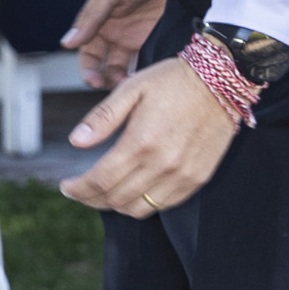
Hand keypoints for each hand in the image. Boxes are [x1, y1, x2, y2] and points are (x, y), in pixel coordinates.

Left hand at [60, 58, 239, 216]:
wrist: (221, 81)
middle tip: (80, 190)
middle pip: (116, 199)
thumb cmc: (173, 81)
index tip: (67, 187)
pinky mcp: (197, 179)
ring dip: (116, 205)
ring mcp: (182, 175)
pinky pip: (164, 205)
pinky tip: (133, 190)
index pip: (100, 180)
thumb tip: (76, 141)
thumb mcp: (131, 88)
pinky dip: (143, 203)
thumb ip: (102, 118)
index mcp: (141, 141)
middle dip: (91, 198)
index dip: (78, 189)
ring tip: (104, 193)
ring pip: (139, 209)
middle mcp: (162, 164)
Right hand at [63, 0, 167, 90]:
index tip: (94, 81)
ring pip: (125, 66)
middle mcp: (115, 31)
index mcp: (99, 21)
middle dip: (107, 79)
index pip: (87, 54)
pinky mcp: (154, 37)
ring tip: (133, 86)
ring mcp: (135, 35)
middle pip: (105, 65)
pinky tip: (148, 79)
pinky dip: (145, 71)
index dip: (88, 69)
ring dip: (126, 78)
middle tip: (116, 88)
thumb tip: (67, 42)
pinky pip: (147, 60)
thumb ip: (91, 17)